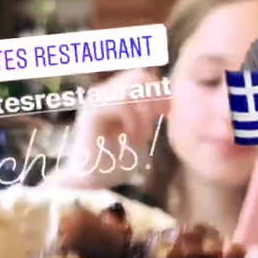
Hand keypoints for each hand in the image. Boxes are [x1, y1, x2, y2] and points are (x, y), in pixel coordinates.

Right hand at [49, 69, 169, 189]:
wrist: (90, 183)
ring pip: (130, 87)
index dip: (159, 90)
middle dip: (154, 97)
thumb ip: (150, 113)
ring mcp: (96, 100)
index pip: (142, 75)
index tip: (167, 113)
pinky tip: (134, 138)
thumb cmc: (114, 162)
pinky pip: (120, 103)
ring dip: (143, 113)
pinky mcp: (92, 112)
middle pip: (138, 75)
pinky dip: (133, 120)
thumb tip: (167, 96)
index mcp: (114, 95)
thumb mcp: (139, 133)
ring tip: (142, 136)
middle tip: (159, 120)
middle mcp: (104, 93)